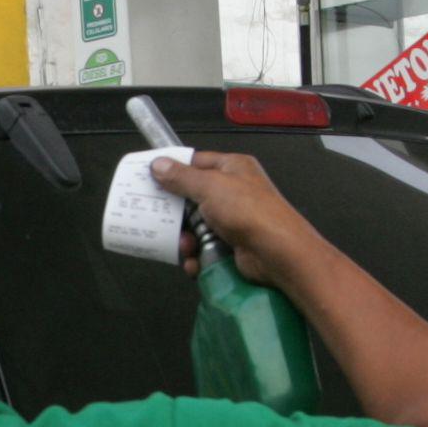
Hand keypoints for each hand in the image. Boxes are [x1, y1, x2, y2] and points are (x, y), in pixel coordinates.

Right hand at [150, 151, 328, 287]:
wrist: (278, 253)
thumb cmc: (249, 211)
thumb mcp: (210, 186)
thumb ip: (181, 177)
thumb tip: (158, 165)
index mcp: (232, 168)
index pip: (195, 163)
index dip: (173, 171)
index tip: (150, 180)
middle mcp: (233, 191)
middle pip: (192, 198)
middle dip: (177, 214)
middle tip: (163, 221)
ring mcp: (233, 219)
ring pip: (196, 226)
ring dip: (186, 240)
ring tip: (186, 248)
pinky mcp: (231, 244)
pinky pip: (205, 247)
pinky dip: (197, 257)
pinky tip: (195, 263)